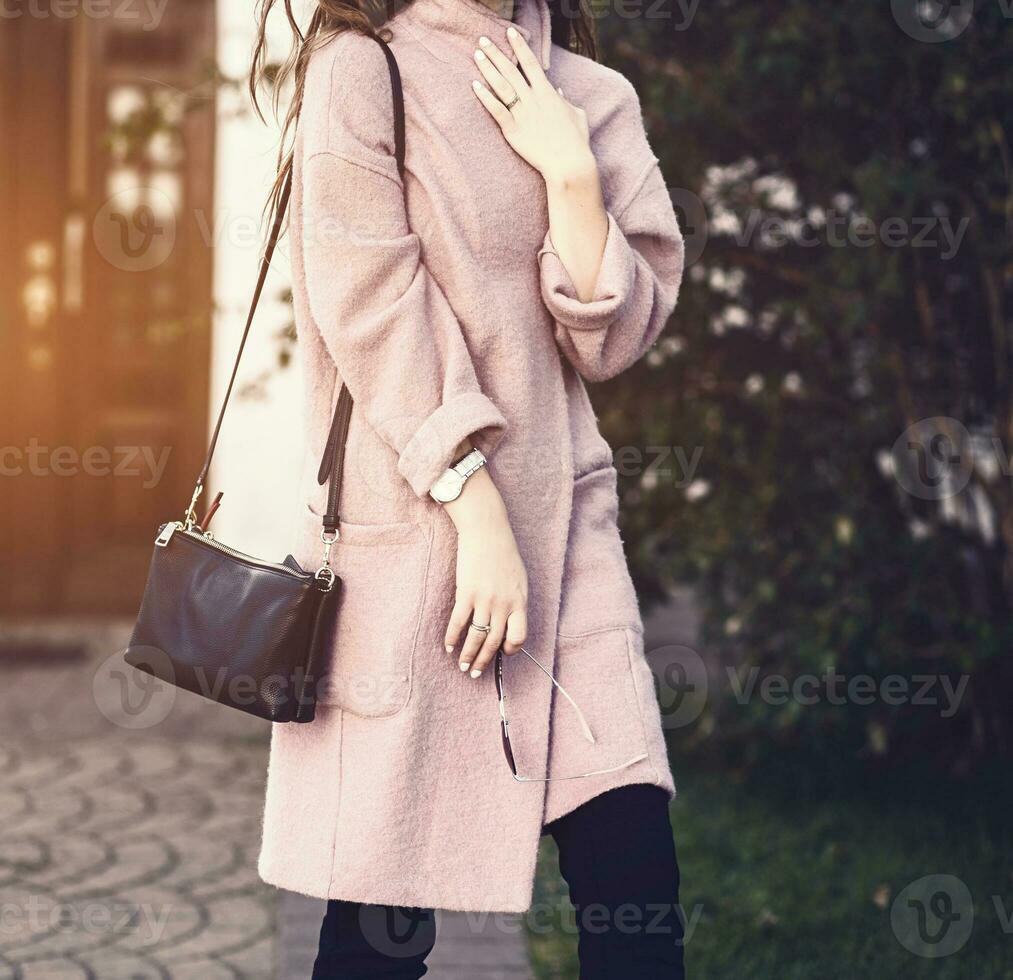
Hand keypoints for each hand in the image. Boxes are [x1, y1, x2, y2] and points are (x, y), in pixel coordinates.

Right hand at [442, 467, 527, 677]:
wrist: (488, 531)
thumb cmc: (504, 553)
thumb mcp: (519, 578)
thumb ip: (515, 600)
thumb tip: (508, 621)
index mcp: (520, 601)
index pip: (519, 636)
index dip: (510, 649)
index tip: (502, 653)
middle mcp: (504, 604)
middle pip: (494, 641)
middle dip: (484, 661)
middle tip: (474, 673)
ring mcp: (485, 600)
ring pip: (476, 636)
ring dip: (468, 655)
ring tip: (462, 666)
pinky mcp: (466, 593)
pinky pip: (458, 622)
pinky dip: (452, 636)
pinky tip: (448, 646)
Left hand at [472, 28, 595, 184]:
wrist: (568, 163)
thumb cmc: (576, 141)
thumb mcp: (576, 115)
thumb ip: (565, 101)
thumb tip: (558, 92)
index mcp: (547, 93)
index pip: (530, 63)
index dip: (519, 46)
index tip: (510, 32)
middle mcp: (532, 100)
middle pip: (511, 70)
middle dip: (496, 53)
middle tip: (483, 40)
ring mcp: (522, 115)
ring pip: (501, 86)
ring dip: (488, 69)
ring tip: (477, 55)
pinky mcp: (513, 131)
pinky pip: (496, 110)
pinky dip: (485, 97)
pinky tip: (474, 85)